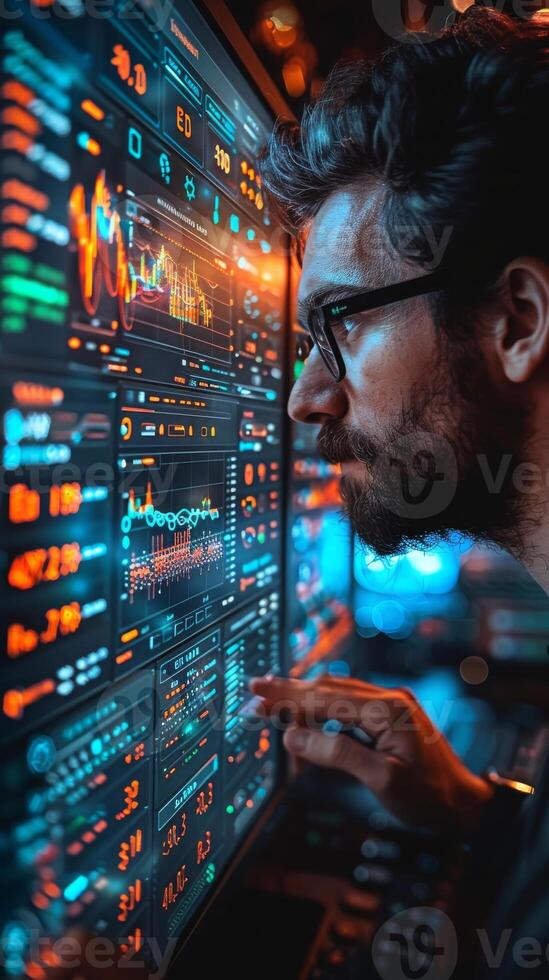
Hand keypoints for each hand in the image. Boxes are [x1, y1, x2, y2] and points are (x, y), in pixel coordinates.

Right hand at [249, 675, 492, 833]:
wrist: (466, 804)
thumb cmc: (429, 797)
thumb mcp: (381, 779)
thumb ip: (336, 754)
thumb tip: (294, 736)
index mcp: (386, 709)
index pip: (324, 699)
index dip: (287, 700)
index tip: (257, 699)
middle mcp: (388, 697)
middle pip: (327, 688)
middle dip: (288, 690)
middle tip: (254, 690)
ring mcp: (391, 703)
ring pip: (336, 691)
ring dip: (303, 694)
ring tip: (272, 696)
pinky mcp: (391, 714)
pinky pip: (348, 701)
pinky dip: (321, 702)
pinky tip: (306, 707)